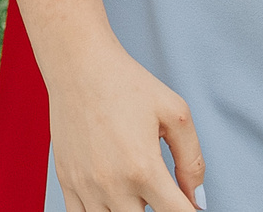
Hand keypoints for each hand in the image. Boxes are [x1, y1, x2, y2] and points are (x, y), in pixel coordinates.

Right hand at [44, 40, 205, 211]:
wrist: (78, 65)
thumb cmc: (126, 83)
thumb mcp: (175, 113)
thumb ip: (192, 161)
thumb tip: (195, 198)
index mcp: (143, 168)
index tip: (188, 204)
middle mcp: (112, 184)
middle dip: (159, 210)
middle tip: (161, 192)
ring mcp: (86, 186)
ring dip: (130, 211)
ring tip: (136, 190)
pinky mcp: (67, 181)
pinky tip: (113, 199)